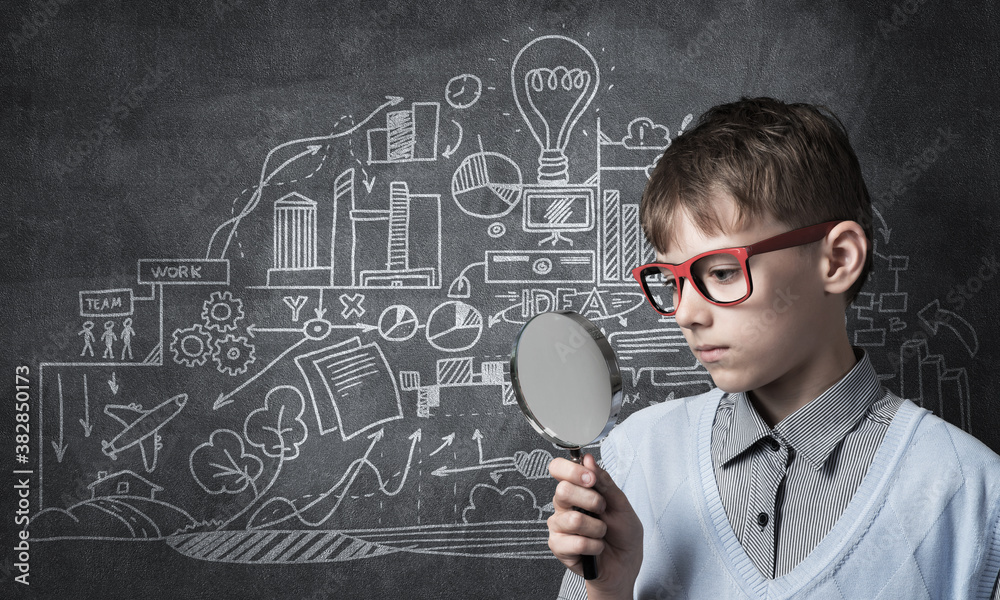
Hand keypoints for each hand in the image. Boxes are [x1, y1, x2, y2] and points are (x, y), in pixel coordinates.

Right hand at [547, 454, 642, 598]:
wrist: (625, 565)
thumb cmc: (623, 534)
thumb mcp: (621, 504)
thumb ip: (604, 482)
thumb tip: (588, 459)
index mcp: (576, 490)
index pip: (558, 469)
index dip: (571, 470)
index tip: (591, 479)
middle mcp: (563, 505)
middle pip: (563, 491)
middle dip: (592, 501)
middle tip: (603, 510)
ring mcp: (559, 526)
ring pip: (573, 520)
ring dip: (597, 529)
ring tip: (601, 533)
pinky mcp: (558, 547)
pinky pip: (576, 543)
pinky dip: (594, 546)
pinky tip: (596, 548)